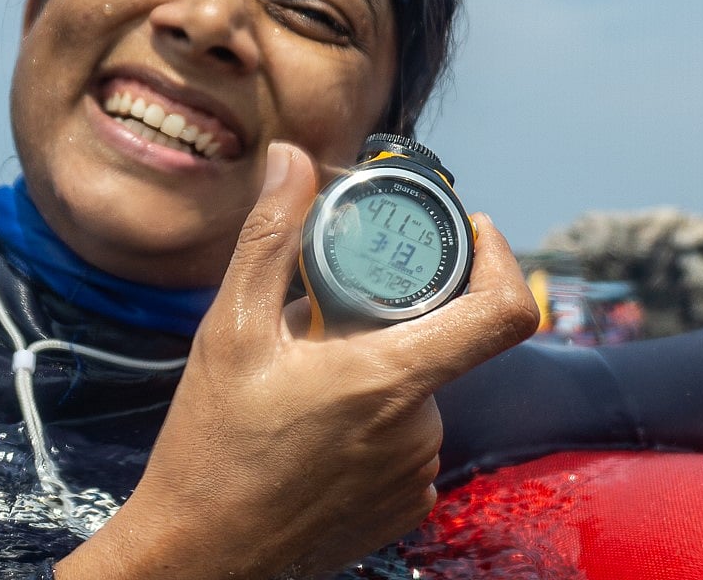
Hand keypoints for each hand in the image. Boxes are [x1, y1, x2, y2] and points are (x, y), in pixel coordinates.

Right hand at [57, 142, 537, 578]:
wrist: (199, 557)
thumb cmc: (210, 448)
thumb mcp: (229, 330)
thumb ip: (270, 238)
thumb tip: (292, 161)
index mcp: (389, 379)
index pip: (502, 313)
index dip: (501, 258)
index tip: (470, 230)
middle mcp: (419, 430)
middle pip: (438, 340)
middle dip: (390, 314)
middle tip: (323, 319)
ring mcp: (415, 473)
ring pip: (417, 386)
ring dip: (376, 367)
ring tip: (306, 380)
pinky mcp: (405, 505)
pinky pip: (407, 435)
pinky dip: (373, 416)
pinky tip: (315, 428)